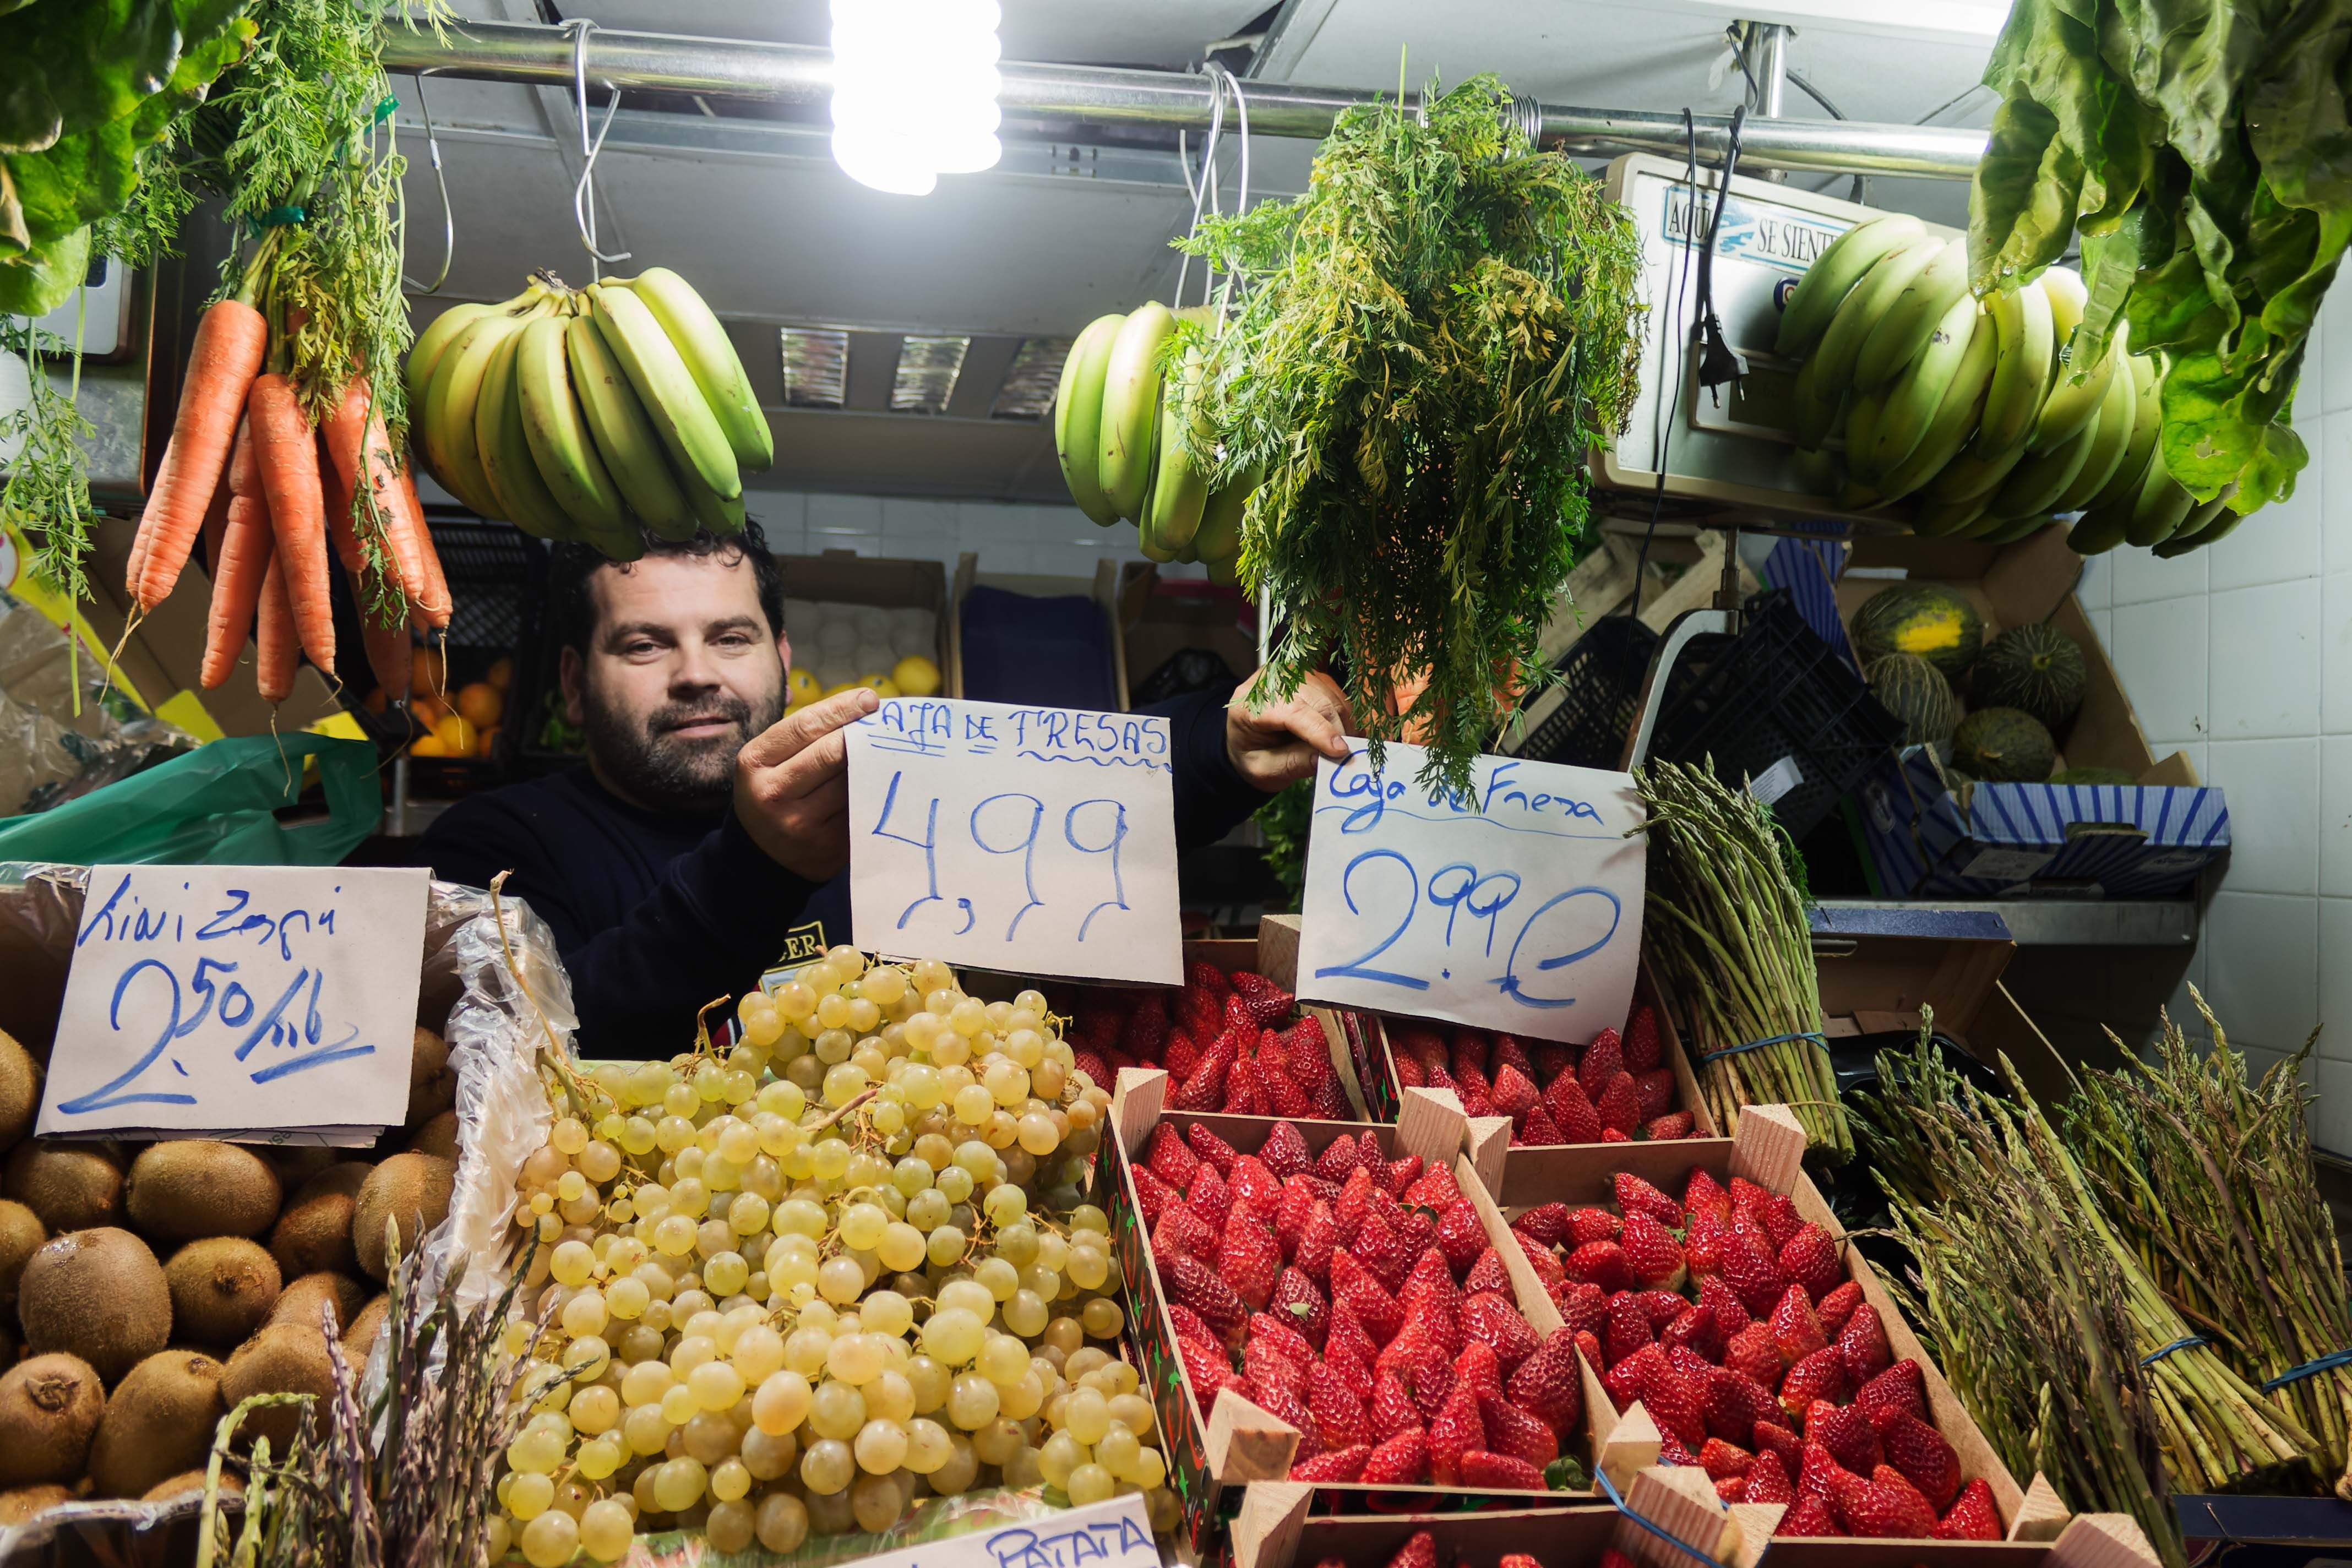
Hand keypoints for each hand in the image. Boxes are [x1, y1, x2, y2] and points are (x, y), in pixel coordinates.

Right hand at [733, 687, 879, 880]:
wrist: (762, 855)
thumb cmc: (774, 791)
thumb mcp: (770, 760)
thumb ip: (806, 736)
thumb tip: (861, 706)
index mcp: (756, 761)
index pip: (806, 726)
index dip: (842, 708)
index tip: (869, 699)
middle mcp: (772, 792)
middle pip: (831, 753)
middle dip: (862, 734)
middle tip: (886, 723)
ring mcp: (800, 822)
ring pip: (849, 782)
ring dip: (871, 764)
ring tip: (886, 750)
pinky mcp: (826, 845)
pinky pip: (858, 809)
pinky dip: (872, 792)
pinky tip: (880, 782)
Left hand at [1226, 667, 1354, 790]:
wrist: (1249, 739)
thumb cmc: (1253, 754)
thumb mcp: (1265, 769)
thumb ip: (1293, 764)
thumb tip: (1326, 758)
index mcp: (1250, 705)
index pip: (1291, 711)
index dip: (1318, 730)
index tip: (1339, 751)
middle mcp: (1271, 681)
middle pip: (1317, 701)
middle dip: (1336, 731)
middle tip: (1344, 758)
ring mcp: (1292, 675)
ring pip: (1332, 697)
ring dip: (1342, 726)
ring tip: (1337, 749)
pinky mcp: (1310, 677)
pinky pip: (1337, 695)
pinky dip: (1343, 718)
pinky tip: (1337, 735)